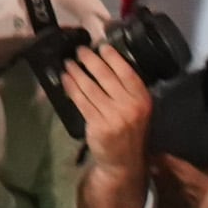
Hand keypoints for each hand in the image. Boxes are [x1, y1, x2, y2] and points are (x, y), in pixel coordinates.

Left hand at [60, 42, 152, 173]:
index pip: (127, 72)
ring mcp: (114, 116)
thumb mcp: (136, 108)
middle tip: (79, 50)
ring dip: (76, 72)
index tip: (101, 47)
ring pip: (90, 87)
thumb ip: (125, 89)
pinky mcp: (98, 124)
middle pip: (106, 76)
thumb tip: (105, 60)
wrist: (124, 161)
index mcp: (143, 99)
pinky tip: (65, 79)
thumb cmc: (128, 128)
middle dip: (90, 60)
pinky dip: (71, 87)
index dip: (113, 58)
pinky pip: (80, 100)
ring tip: (68, 63)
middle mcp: (130, 107)